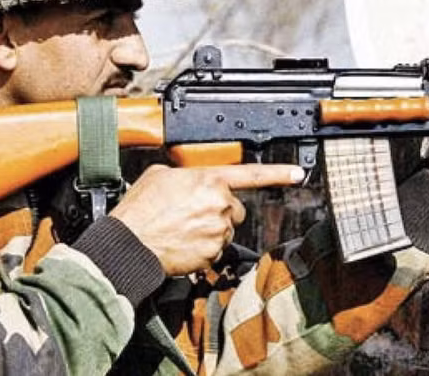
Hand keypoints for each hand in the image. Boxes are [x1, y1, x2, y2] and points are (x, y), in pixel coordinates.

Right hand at [109, 164, 303, 275]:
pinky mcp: (213, 254)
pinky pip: (216, 251)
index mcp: (209, 180)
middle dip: (220, 211)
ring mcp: (218, 232)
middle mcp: (219, 204)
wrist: (129, 243)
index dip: (279, 173)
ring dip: (210, 231)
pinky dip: (203, 249)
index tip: (298, 174)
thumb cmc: (140, 209)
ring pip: (226, 231)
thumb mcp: (159, 175)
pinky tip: (183, 244)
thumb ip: (185, 175)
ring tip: (182, 230)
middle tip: (193, 214)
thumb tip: (189, 181)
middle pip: (235, 209)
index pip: (252, 174)